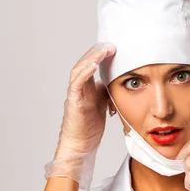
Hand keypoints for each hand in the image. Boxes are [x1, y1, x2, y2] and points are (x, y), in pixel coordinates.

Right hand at [44, 42, 115, 190]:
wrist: (80, 146)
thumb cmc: (89, 127)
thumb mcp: (102, 104)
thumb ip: (106, 92)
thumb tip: (116, 81)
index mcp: (86, 87)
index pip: (92, 65)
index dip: (102, 54)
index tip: (116, 47)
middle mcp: (79, 88)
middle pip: (85, 63)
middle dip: (97, 52)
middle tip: (111, 44)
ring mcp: (74, 94)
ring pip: (79, 69)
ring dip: (91, 58)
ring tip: (103, 50)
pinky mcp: (73, 103)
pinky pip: (76, 84)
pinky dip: (84, 73)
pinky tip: (93, 65)